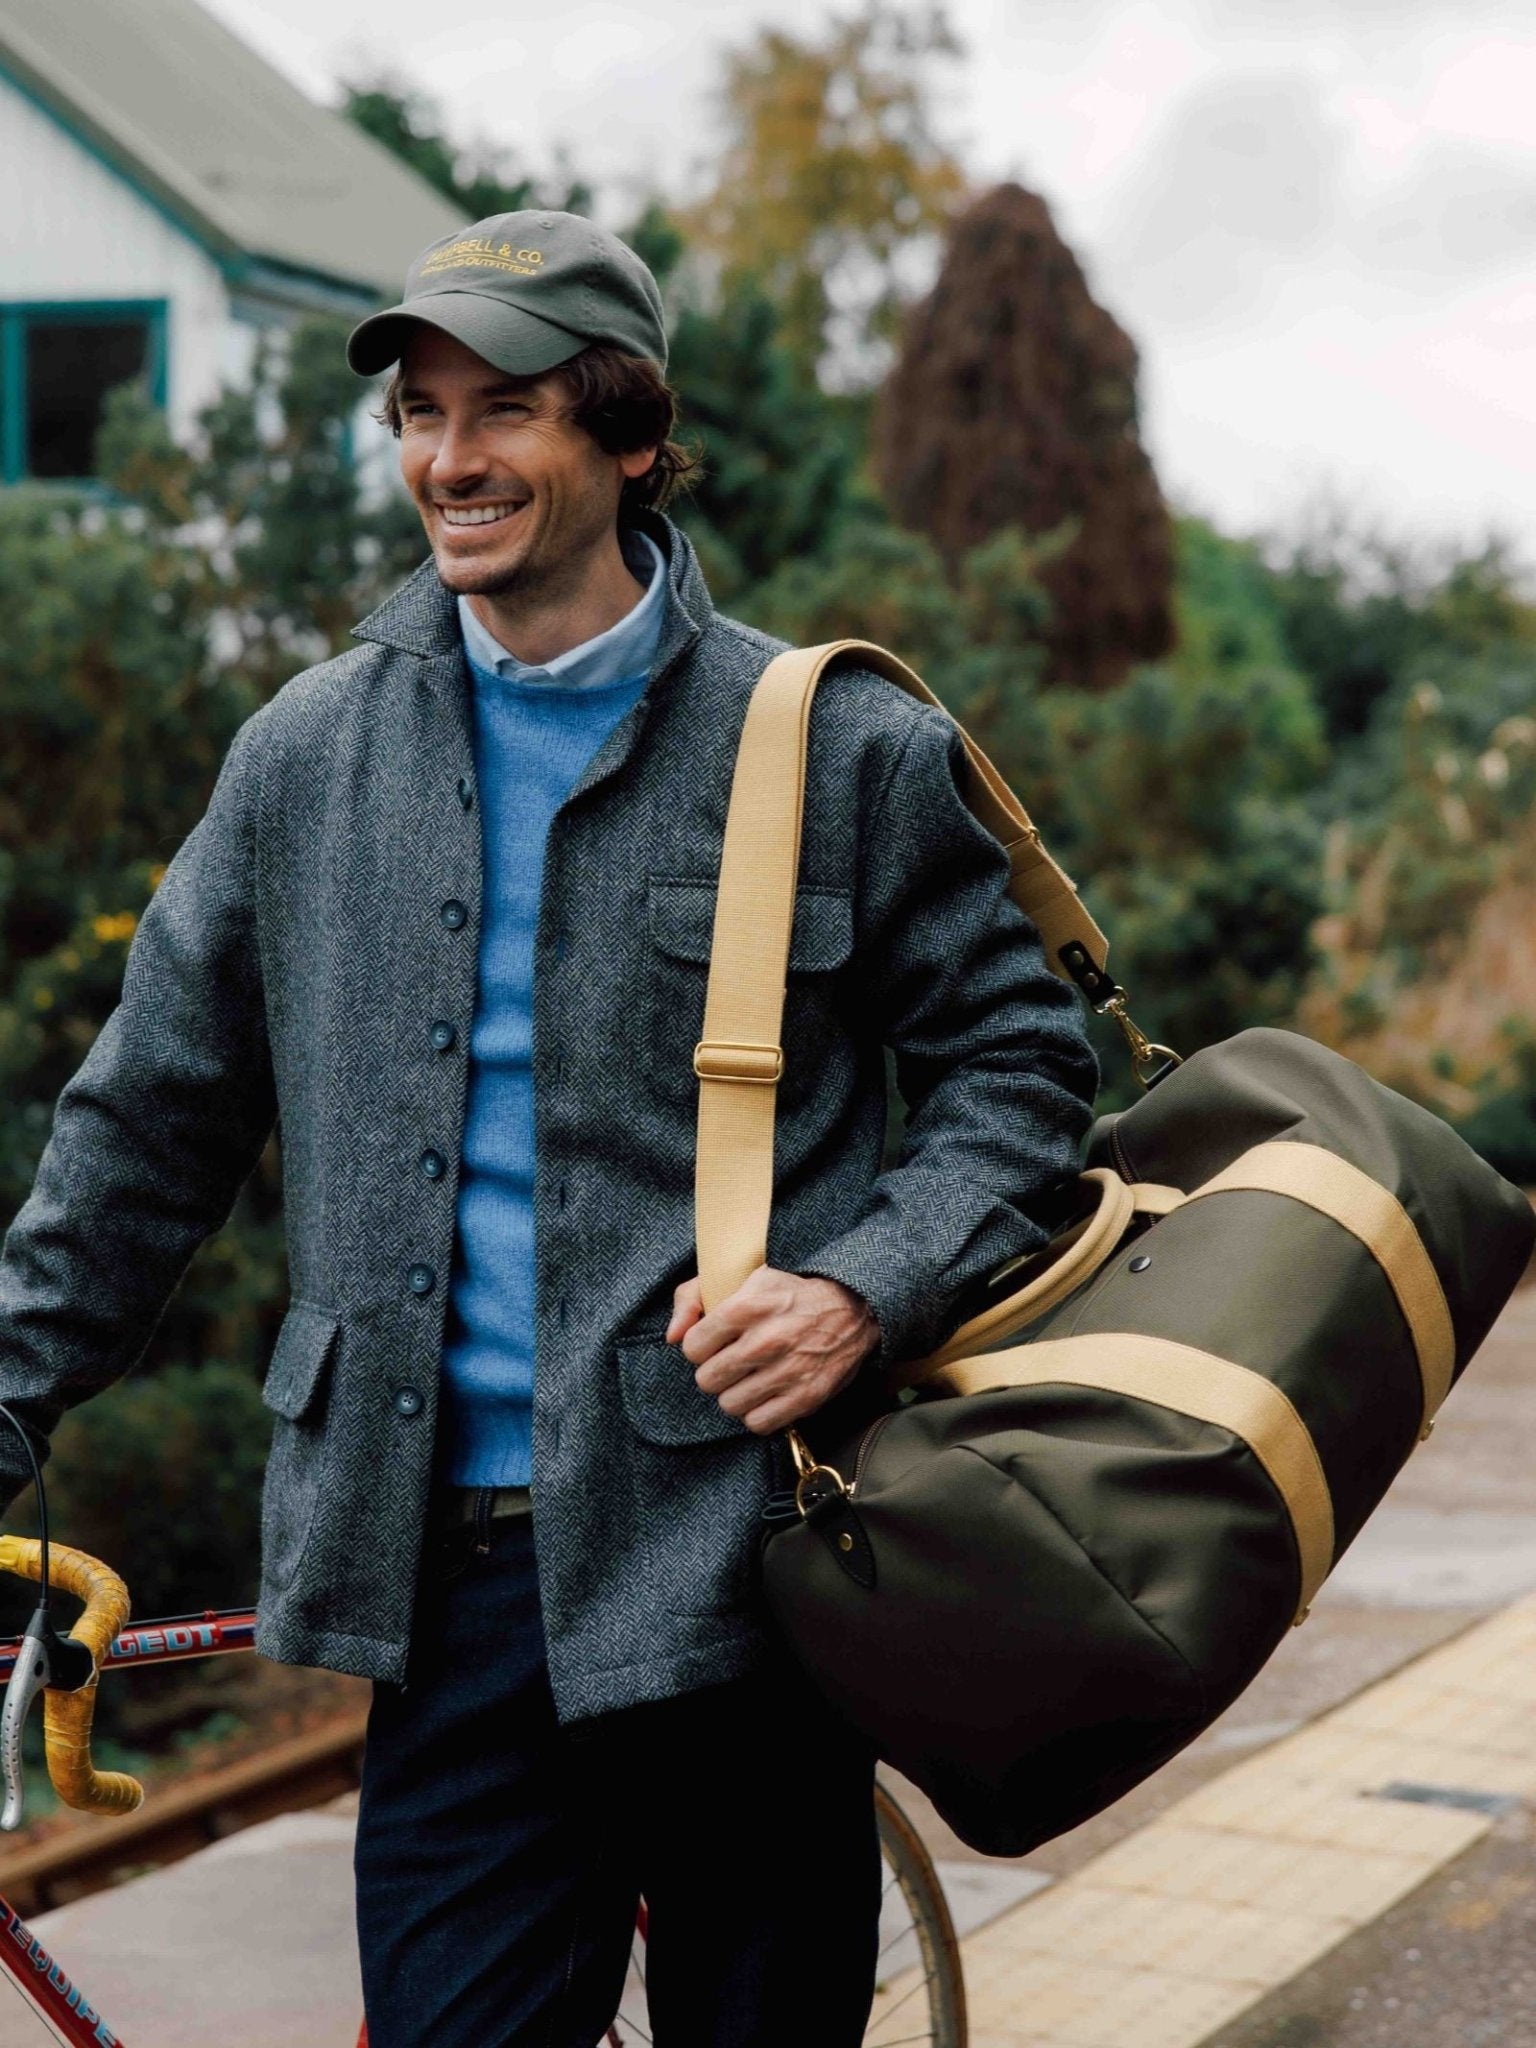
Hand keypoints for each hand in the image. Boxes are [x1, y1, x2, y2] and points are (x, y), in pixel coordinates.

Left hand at [666, 1266, 880, 1435]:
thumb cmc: (790, 1291)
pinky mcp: (806, 1396)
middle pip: (708, 1380)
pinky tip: (766, 1393)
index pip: (692, 1347)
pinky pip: (758, 1423)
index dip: (700, 1346)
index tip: (715, 1342)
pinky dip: (758, 1412)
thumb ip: (693, 1298)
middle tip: (732, 1361)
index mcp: (747, 1306)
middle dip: (715, 1371)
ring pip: (730, 1404)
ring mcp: (788, 1371)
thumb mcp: (742, 1277)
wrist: (853, 1307)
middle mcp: (766, 1340)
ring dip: (735, 1393)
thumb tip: (671, 1337)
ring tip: (749, 1377)